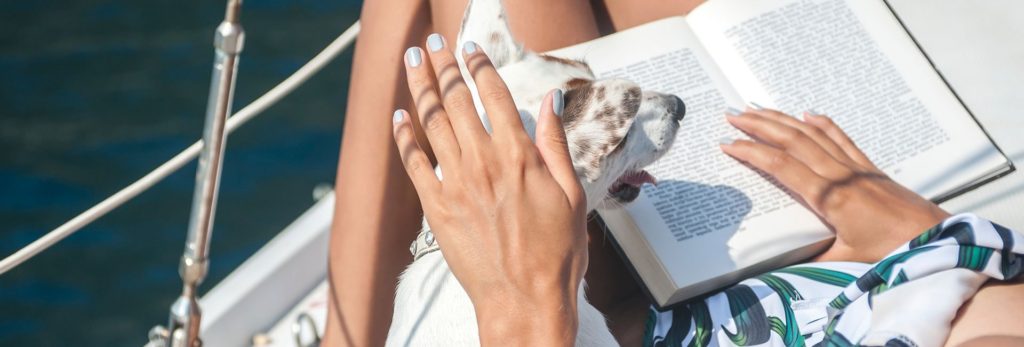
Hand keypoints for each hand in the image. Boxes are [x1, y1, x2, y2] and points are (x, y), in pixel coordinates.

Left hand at [392, 35, 586, 345]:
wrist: (524, 300)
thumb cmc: (555, 254)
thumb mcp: (572, 194)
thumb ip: (555, 144)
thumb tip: (550, 102)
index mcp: (519, 156)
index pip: (493, 95)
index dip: (479, 66)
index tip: (470, 48)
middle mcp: (483, 163)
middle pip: (456, 101)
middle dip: (443, 66)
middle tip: (433, 44)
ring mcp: (456, 184)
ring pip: (431, 123)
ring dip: (420, 88)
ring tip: (413, 62)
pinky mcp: (436, 208)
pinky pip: (414, 163)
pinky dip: (404, 136)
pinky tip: (398, 115)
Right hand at [720, 107, 949, 262]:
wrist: (935, 238)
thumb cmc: (892, 250)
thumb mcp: (846, 260)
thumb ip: (812, 257)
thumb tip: (778, 266)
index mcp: (829, 197)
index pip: (782, 166)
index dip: (752, 152)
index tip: (728, 145)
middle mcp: (839, 175)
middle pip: (792, 140)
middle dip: (760, 126)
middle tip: (733, 116)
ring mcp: (855, 167)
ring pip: (813, 134)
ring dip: (783, 119)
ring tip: (758, 109)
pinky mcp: (869, 166)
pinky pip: (841, 138)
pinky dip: (822, 123)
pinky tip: (806, 114)